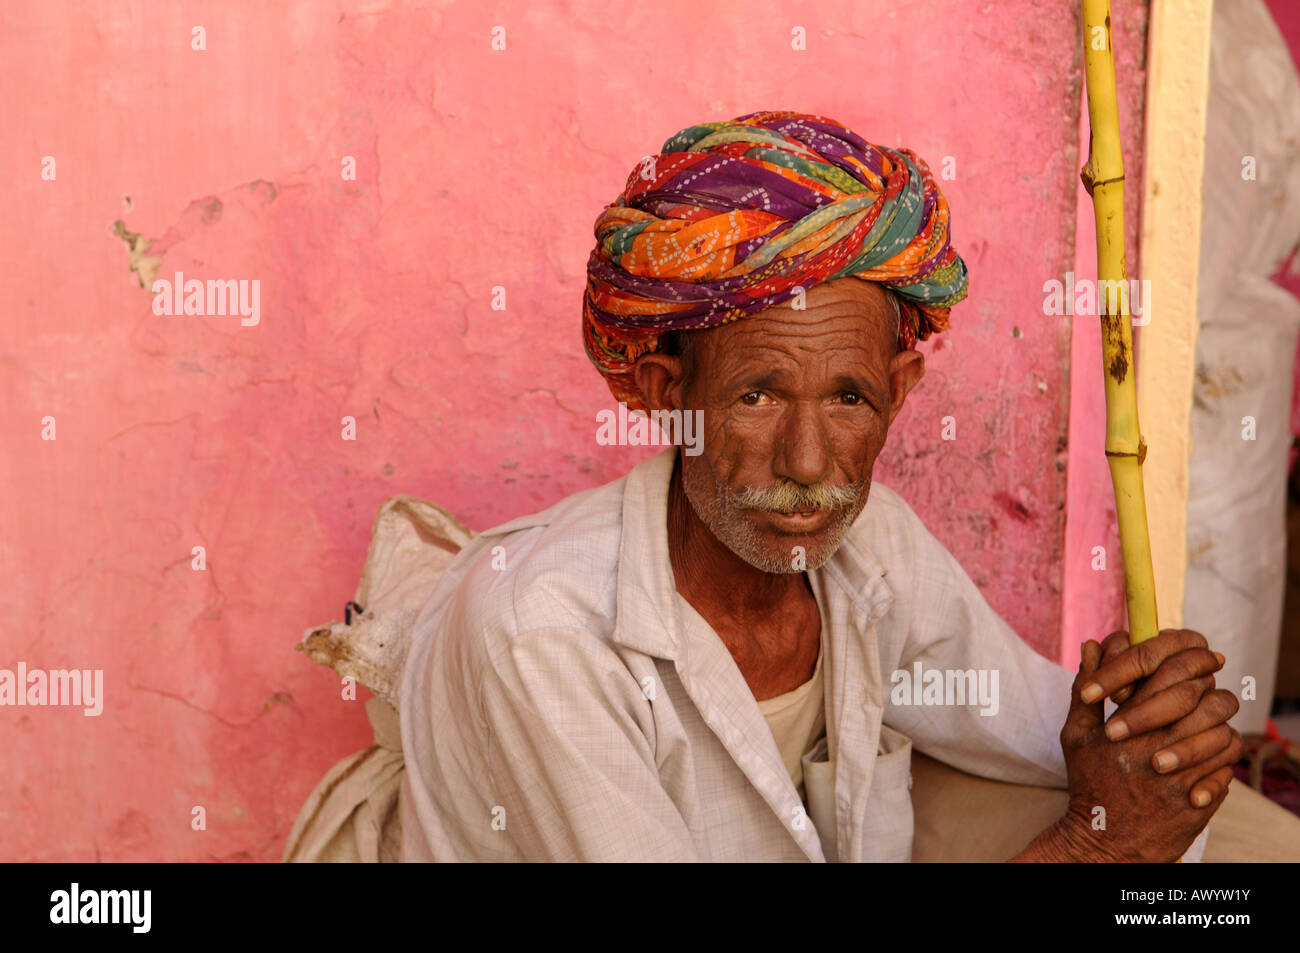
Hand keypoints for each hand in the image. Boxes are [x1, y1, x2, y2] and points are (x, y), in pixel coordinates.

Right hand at [1053, 634, 1242, 861]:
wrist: (1103, 842)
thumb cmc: (1089, 784)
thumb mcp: (1076, 736)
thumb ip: (1085, 690)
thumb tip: (1091, 645)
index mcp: (1125, 730)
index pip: (1169, 677)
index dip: (1188, 660)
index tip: (1194, 658)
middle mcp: (1156, 750)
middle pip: (1206, 702)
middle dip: (1208, 690)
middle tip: (1202, 688)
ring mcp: (1181, 778)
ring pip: (1223, 734)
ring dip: (1216, 724)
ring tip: (1203, 724)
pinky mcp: (1199, 801)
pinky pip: (1227, 769)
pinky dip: (1221, 758)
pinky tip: (1205, 756)